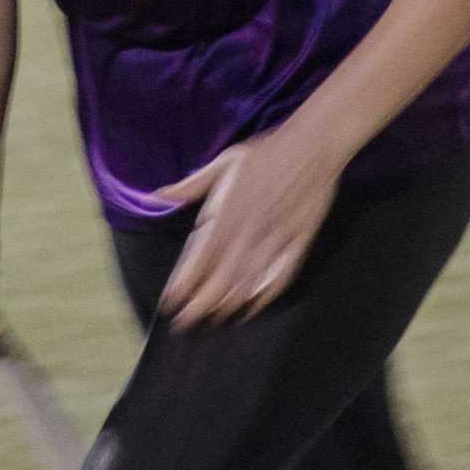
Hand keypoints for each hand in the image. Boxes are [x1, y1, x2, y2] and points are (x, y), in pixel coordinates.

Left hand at [151, 127, 343, 327]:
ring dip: (228, 304)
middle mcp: (249, 231)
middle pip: (221, 278)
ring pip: (248, 282)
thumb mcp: (224, 162)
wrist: (312, 145)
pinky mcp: (299, 243)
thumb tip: (157, 196)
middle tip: (186, 323)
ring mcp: (275, 239)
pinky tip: (252, 308)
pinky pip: (280, 277)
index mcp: (228, 212)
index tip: (170, 302)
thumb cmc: (265, 153)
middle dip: (201, 304)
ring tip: (212, 320)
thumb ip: (190, 185)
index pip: (201, 257)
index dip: (185, 283)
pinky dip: (264, 296)